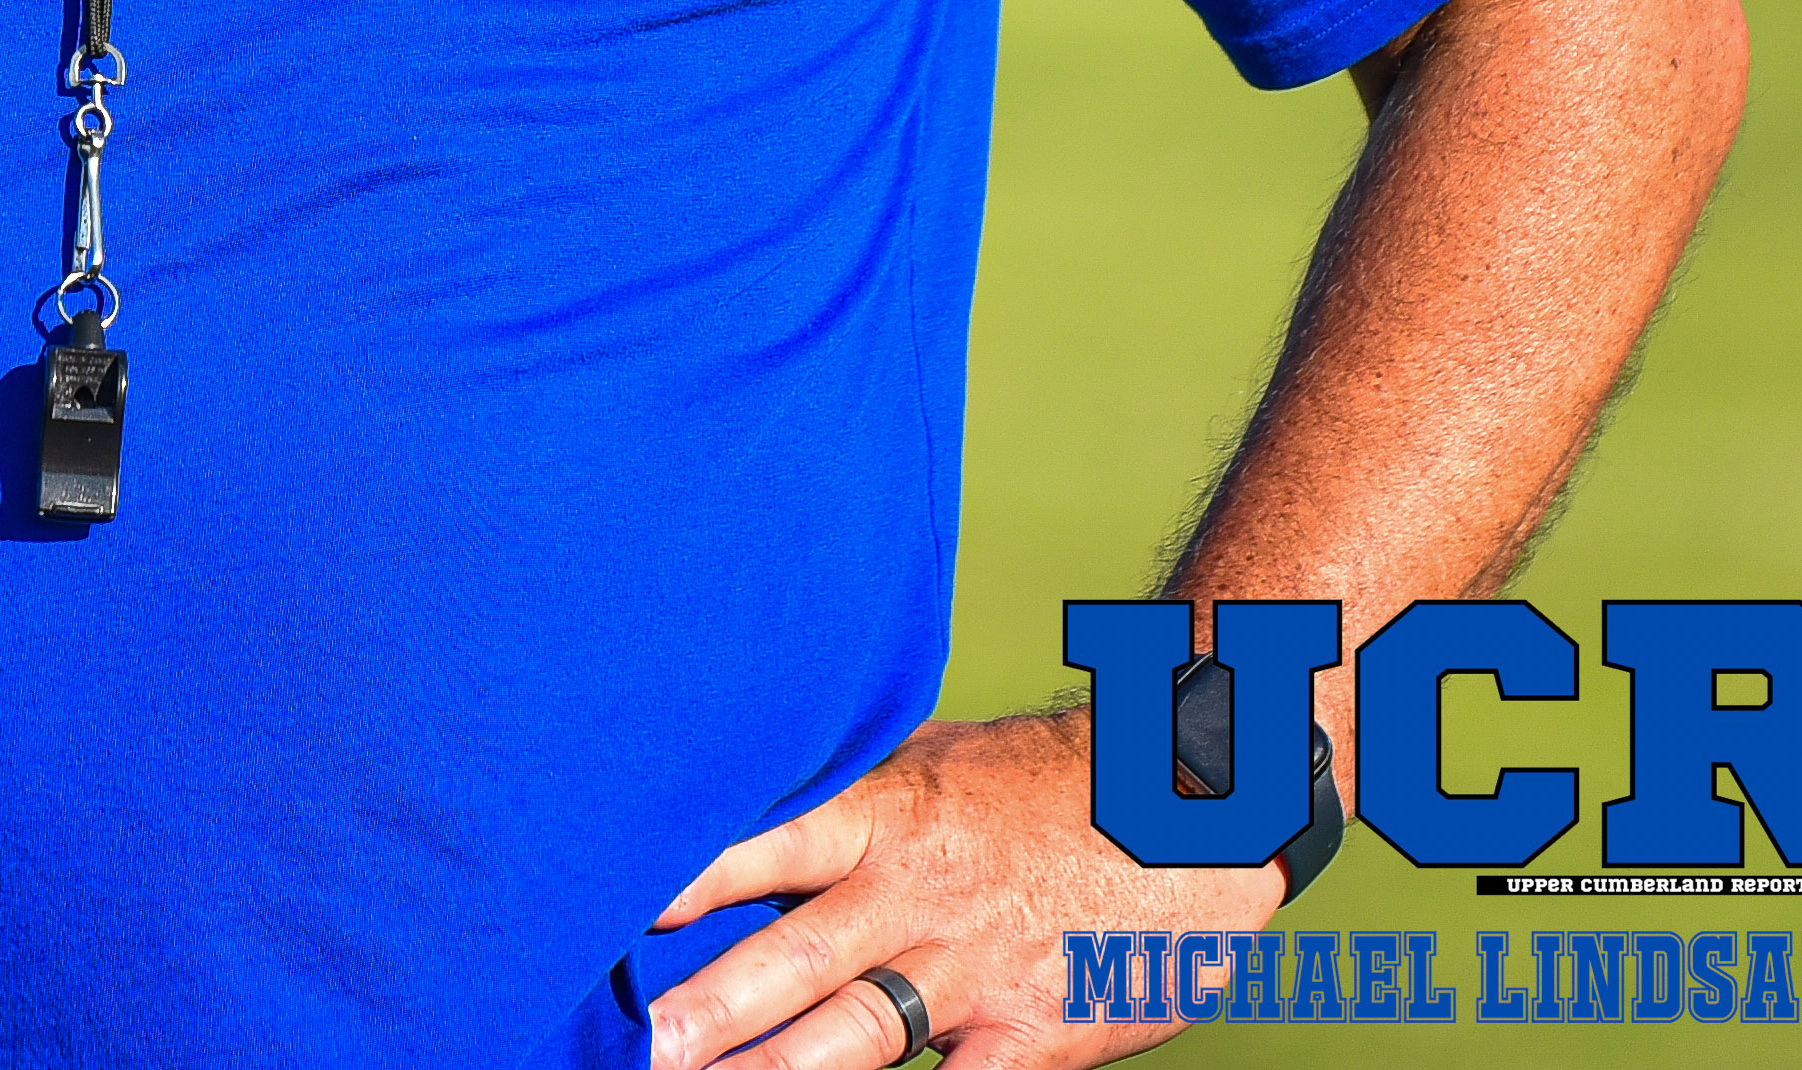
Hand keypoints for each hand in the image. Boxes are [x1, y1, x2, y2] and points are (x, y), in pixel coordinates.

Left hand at [643, 713, 1281, 1065]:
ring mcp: (972, 971)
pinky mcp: (1030, 1037)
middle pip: (791, 959)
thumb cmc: (1046, 781)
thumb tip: (748, 813)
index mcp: (886, 812)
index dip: (687, 882)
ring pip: (852, 1037)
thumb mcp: (934, 761)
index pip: (763, 845)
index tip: (610, 914)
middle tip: (636, 1044)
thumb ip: (848, 799)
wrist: (1192, 801)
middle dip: (706, 1010)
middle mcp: (916, 891)